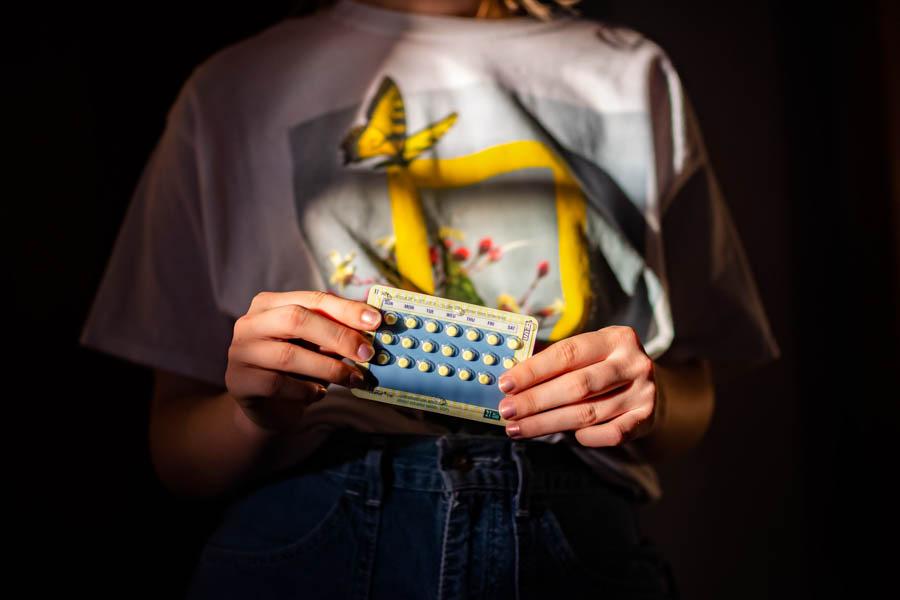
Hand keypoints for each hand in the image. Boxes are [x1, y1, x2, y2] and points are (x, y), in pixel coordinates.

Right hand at [225, 291, 380, 432]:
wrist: (268, 408)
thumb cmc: (298, 370)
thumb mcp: (318, 346)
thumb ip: (338, 332)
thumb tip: (374, 323)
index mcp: (270, 304)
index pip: (312, 299)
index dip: (345, 309)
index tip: (376, 321)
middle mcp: (250, 323)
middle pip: (296, 319)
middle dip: (338, 335)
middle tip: (367, 353)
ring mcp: (240, 352)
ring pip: (288, 355)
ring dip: (328, 368)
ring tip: (352, 378)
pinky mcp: (238, 381)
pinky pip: (277, 384)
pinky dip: (305, 390)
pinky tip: (318, 394)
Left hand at [497, 326, 657, 446]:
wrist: (650, 389)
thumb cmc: (604, 368)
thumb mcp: (588, 353)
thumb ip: (555, 361)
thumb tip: (511, 377)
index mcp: (615, 338)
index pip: (567, 353)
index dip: (533, 370)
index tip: (506, 383)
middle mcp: (633, 363)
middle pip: (576, 386)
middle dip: (535, 400)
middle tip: (507, 410)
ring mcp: (644, 392)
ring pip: (587, 413)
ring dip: (546, 423)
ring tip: (517, 428)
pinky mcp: (646, 419)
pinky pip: (609, 434)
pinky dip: (585, 437)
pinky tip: (566, 436)